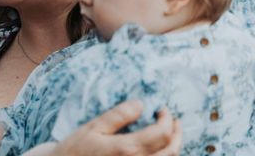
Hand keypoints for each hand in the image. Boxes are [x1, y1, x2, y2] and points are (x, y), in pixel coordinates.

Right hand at [52, 101, 181, 155]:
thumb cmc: (76, 149)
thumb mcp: (94, 127)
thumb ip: (119, 115)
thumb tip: (141, 104)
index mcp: (127, 149)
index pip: (162, 133)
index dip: (167, 119)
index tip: (162, 109)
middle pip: (171, 151)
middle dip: (177, 133)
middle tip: (174, 121)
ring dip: (174, 147)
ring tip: (171, 134)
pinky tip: (160, 150)